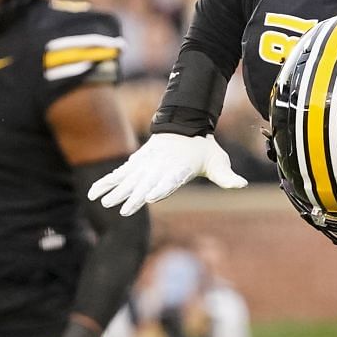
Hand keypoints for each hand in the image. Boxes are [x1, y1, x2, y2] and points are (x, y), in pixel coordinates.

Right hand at [87, 133, 245, 216]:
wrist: (186, 126)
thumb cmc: (204, 150)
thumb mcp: (218, 162)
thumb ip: (227, 177)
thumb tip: (242, 185)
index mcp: (178, 168)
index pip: (169, 180)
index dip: (160, 188)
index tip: (150, 197)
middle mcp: (159, 167)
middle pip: (145, 183)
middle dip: (134, 196)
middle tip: (125, 210)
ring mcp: (145, 165)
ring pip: (128, 180)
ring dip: (116, 192)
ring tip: (103, 204)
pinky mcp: (136, 164)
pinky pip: (118, 174)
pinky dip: (106, 183)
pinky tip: (93, 194)